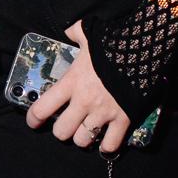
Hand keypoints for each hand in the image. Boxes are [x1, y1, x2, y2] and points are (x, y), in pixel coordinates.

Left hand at [26, 19, 131, 152]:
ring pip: (83, 141)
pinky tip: (105, 141)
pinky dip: (107, 146)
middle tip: (67, 124)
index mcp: (71, 83)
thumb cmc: (113, 41)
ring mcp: (104, 113)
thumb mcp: (88, 32)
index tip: (34, 122)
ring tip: (86, 130)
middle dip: (62, 130)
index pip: (42, 109)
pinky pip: (110, 144)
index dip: (34, 119)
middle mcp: (84, 102)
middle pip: (62, 132)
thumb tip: (69, 32)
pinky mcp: (123, 119)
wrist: (144, 49)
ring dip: (83, 138)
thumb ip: (75, 33)